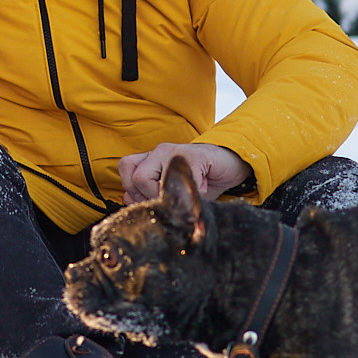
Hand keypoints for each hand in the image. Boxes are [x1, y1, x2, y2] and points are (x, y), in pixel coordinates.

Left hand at [117, 142, 251, 203]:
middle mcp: (159, 152)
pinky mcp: (194, 155)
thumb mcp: (174, 192)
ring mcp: (175, 151)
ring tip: (180, 195)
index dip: (135, 194)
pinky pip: (181, 179)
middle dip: (148, 198)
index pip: (126, 173)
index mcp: (151, 159)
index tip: (153, 205)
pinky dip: (190, 192)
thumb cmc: (201, 181)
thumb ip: (151, 196)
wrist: (231, 166)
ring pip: (147, 177)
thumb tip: (132, 206)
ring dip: (162, 194)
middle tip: (169, 201)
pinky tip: (200, 191)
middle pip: (135, 177)